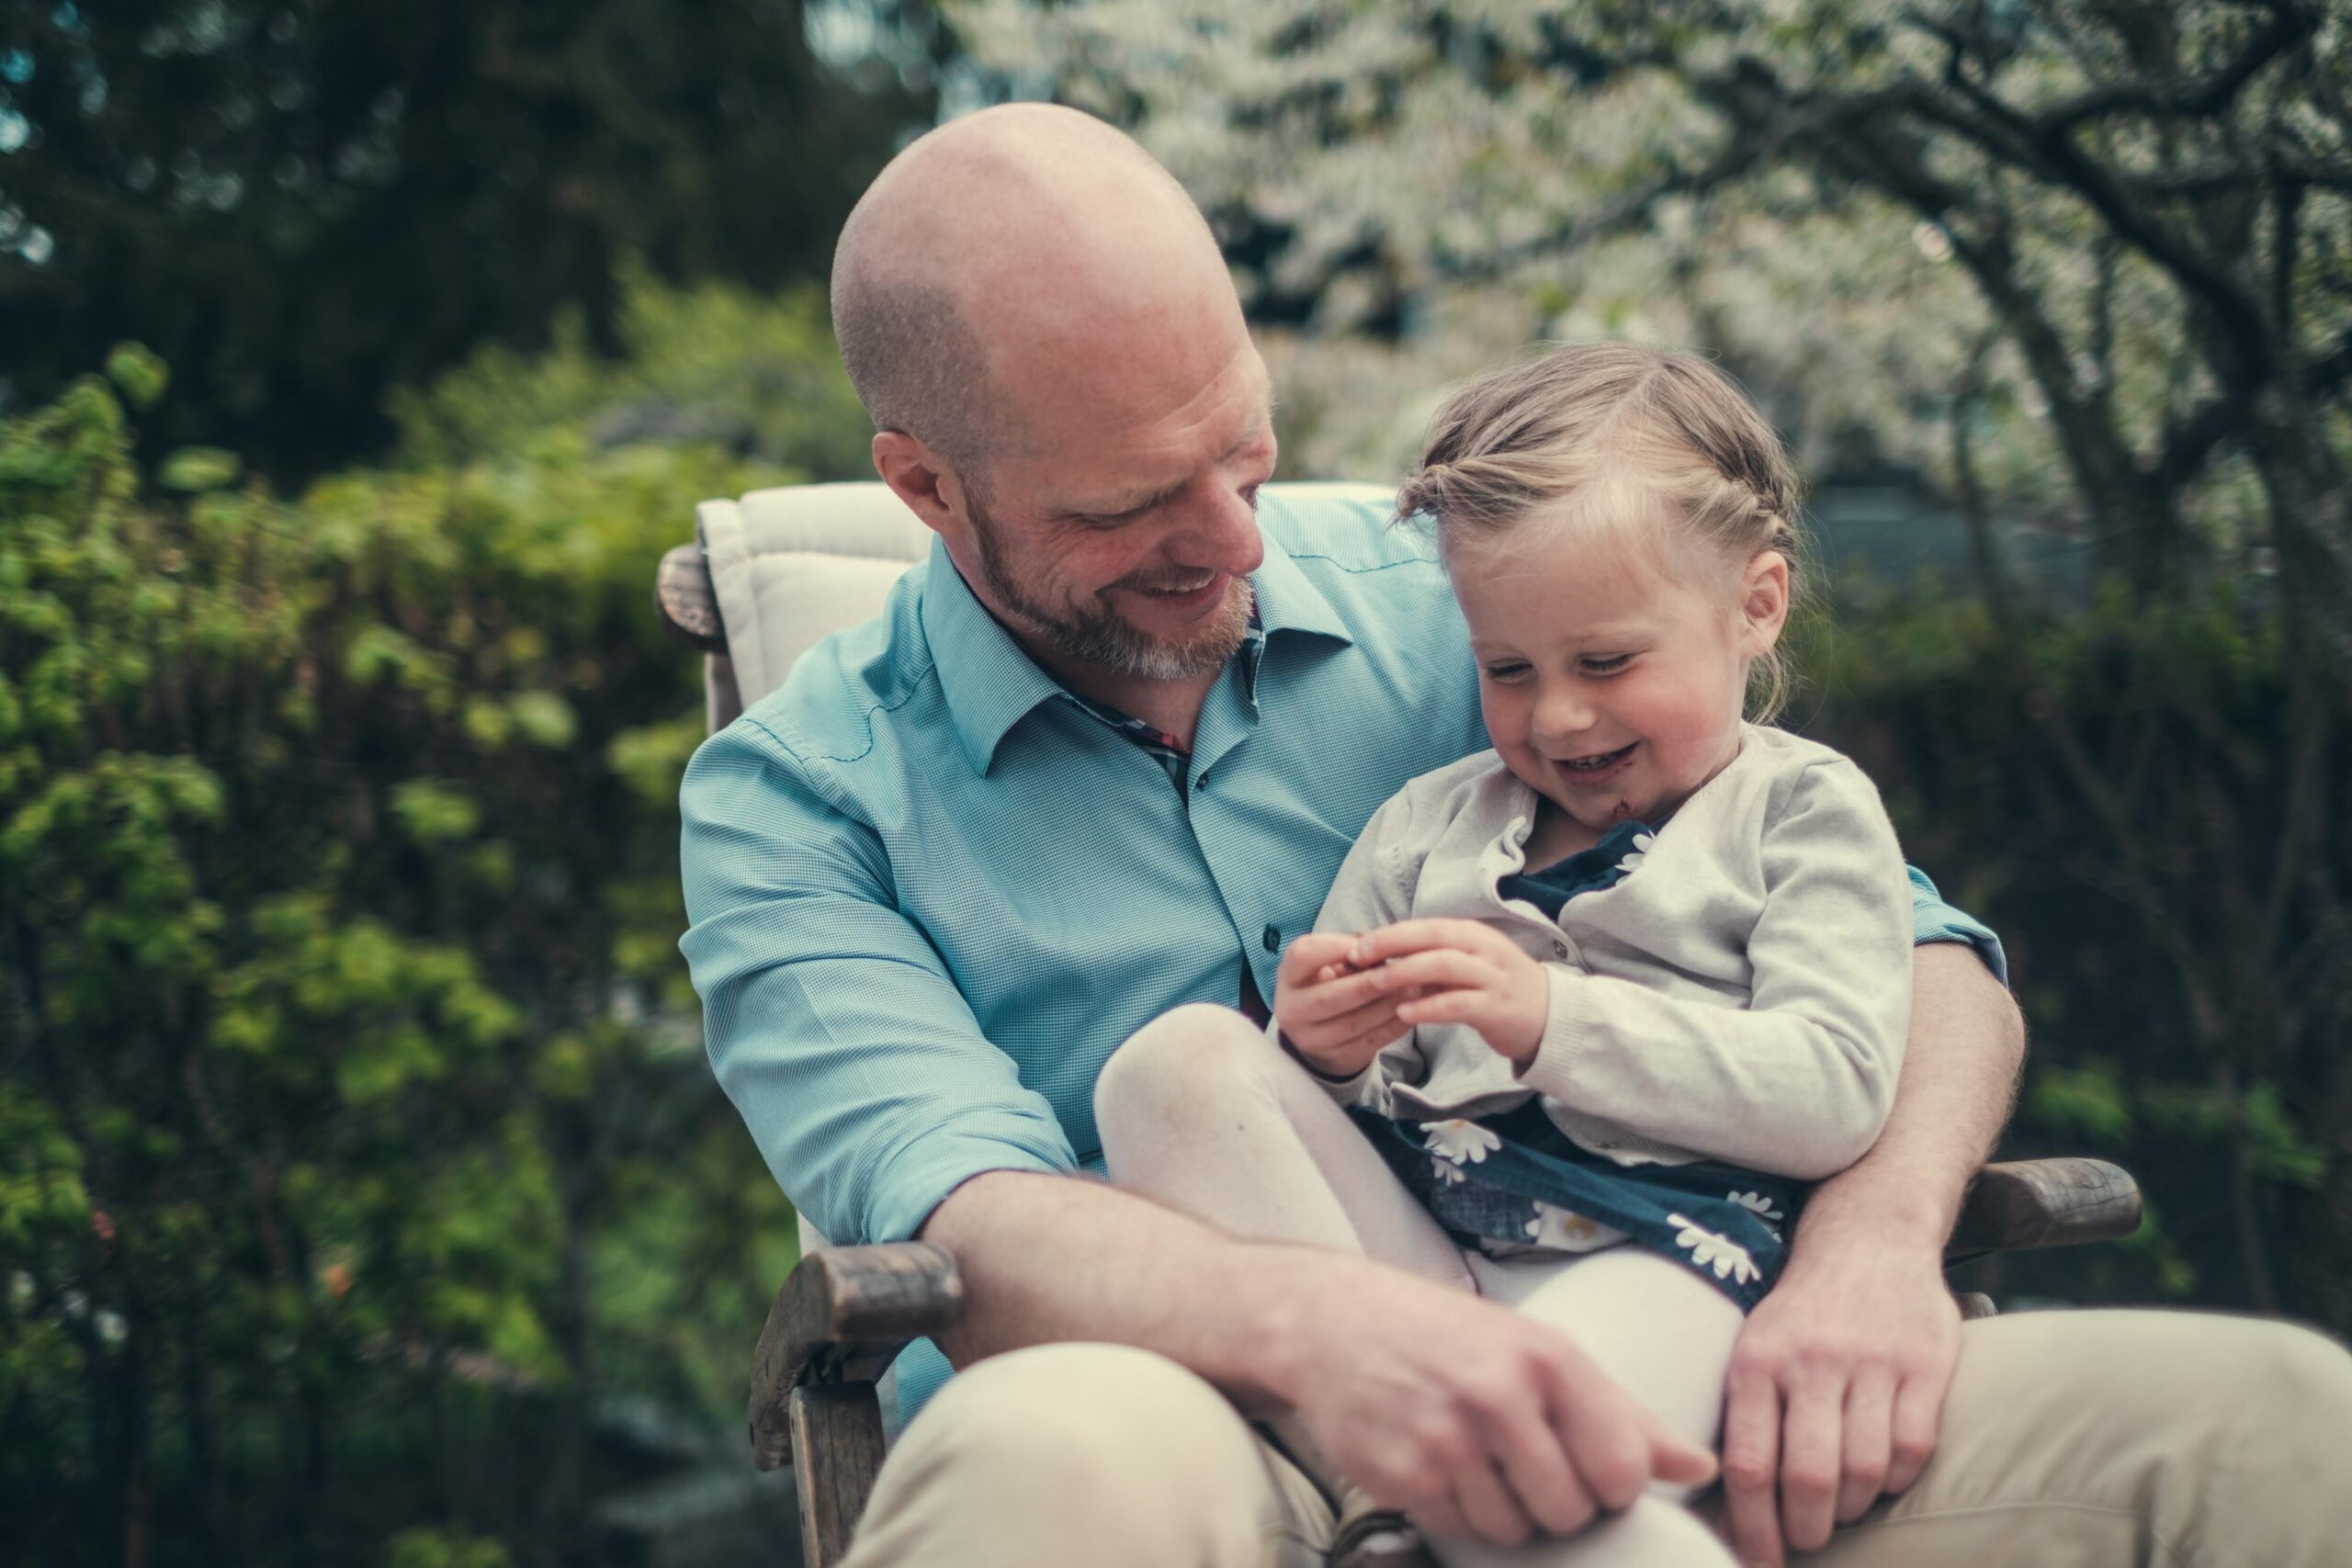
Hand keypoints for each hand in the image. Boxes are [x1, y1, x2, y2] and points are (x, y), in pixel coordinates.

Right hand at [1267, 1252, 1717, 1545]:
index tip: (1587, 1467)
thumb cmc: (1451, 1336)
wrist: (1334, 1322)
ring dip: (1504, 1511)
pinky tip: (1438, 1463)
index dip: (1612, 1485)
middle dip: (1557, 1503)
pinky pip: (1461, 1530)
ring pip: (1515, 1530)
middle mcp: (1498, 1395)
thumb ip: (1622, 1413)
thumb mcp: (1540, 1351)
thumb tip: (1698, 1467)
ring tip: (1477, 1458)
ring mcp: (1446, 1439)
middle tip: (1523, 1462)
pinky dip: (1457, 1510)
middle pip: (1571, 1510)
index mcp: (1546, 1358)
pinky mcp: (1403, 1475)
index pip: (1623, 1469)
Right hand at [1271, 931, 1422, 1078]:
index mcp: (1288, 977)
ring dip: (1388, 1005)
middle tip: (1402, 971)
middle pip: (1330, 997)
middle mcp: (1292, 1010)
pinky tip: (1414, 1012)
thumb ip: (1351, 953)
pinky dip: (1394, 1026)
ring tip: (1417, 989)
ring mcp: (1311, 1040)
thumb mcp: (1327, 963)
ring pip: (1353, 1023)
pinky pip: (1370, 1042)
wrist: (1319, 1032)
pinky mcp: (1336, 1058)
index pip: (1303, 955)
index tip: (1366, 943)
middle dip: (1369, 984)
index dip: (1335, 947)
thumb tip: (1385, 948)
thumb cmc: (1329, 983)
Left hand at [1346, 919, 1550, 1064]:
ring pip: (1445, 966)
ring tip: (1374, 983)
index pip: (1427, 926)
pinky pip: (1458, 1003)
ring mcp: (1493, 978)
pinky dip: (1429, 1006)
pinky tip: (1404, 1013)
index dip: (1391, 933)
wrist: (1550, 1018)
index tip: (1356, 944)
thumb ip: (1428, 959)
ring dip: (1405, 972)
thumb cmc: (1495, 989)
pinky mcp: (1497, 1008)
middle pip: (1434, 937)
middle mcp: (1484, 949)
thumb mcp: (1465, 966)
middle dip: (1392, 944)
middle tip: (1357, 956)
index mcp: (1473, 935)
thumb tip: (1378, 953)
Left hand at [1717, 1241, 1960, 1565]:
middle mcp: (1811, 1360)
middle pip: (1809, 1477)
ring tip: (1840, 1505)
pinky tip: (1881, 1472)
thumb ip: (1745, 1422)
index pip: (1748, 1464)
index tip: (1756, 1561)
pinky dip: (1896, 1478)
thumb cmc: (1801, 1316)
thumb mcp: (1754, 1349)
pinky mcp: (1925, 1364)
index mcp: (1757, 1361)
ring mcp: (1872, 1361)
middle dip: (1806, 1528)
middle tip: (1805, 1538)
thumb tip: (1725, 1514)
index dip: (1752, 1527)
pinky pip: (1913, 1450)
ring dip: (1851, 1505)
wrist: (1869, 1238)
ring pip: (1864, 1470)